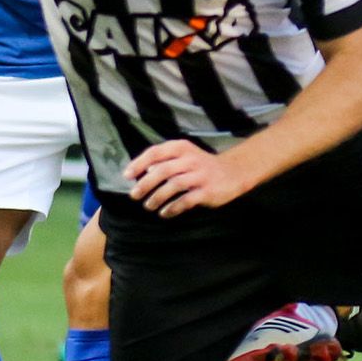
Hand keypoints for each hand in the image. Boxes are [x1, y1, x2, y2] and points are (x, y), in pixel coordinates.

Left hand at [124, 140, 252, 217]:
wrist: (234, 172)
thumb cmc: (202, 166)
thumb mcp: (185, 156)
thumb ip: (165, 161)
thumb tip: (144, 171)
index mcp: (182, 148)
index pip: (155, 152)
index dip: (139, 164)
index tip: (127, 176)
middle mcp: (191, 159)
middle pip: (162, 170)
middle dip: (145, 184)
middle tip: (134, 195)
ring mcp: (200, 175)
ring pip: (173, 185)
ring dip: (157, 197)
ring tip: (148, 206)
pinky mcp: (207, 191)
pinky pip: (186, 200)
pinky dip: (172, 208)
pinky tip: (164, 213)